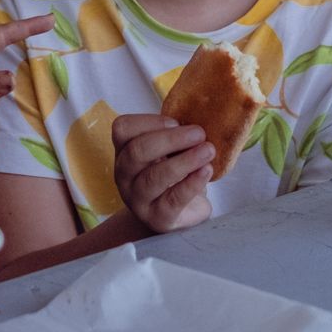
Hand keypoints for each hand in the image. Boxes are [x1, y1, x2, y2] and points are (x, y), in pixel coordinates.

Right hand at [110, 113, 213, 234]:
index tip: (176, 121)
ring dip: (185, 160)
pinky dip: (192, 183)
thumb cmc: (173, 175)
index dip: (149, 121)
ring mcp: (137, 199)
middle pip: (137, 151)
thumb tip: (202, 114)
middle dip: (171, 139)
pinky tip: (207, 171)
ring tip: (208, 151)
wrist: (176, 215)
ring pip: (154, 177)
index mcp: (124, 151)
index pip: (122, 129)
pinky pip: (173, 199)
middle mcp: (124, 175)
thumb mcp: (168, 151)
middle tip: (199, 133)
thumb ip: (176, 135)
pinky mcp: (157, 218)